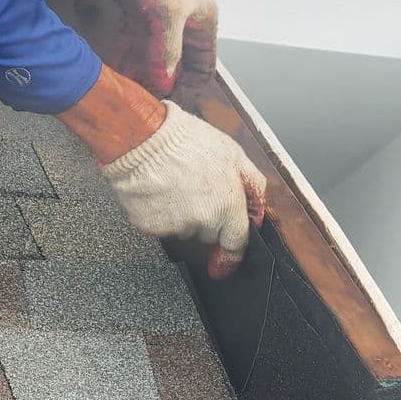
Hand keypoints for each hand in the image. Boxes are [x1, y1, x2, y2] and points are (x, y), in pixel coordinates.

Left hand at [102, 0, 217, 103]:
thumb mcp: (165, 20)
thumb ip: (166, 55)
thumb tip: (165, 85)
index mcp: (203, 25)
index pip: (204, 67)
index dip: (190, 87)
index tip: (173, 102)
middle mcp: (186, 25)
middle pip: (179, 64)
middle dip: (164, 82)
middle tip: (148, 100)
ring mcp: (163, 19)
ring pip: (157, 55)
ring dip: (144, 72)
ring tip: (132, 90)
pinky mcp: (142, 13)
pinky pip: (138, 42)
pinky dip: (131, 56)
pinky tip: (120, 70)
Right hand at [102, 101, 265, 278]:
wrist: (143, 138)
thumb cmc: (186, 140)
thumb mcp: (232, 153)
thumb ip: (251, 182)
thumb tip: (257, 203)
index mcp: (226, 207)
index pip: (236, 244)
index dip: (233, 254)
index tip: (228, 261)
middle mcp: (202, 222)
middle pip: (208, 234)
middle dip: (206, 218)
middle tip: (195, 189)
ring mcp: (175, 227)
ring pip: (183, 229)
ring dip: (181, 214)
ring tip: (174, 183)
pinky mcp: (150, 227)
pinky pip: (160, 225)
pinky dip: (159, 212)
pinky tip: (158, 189)